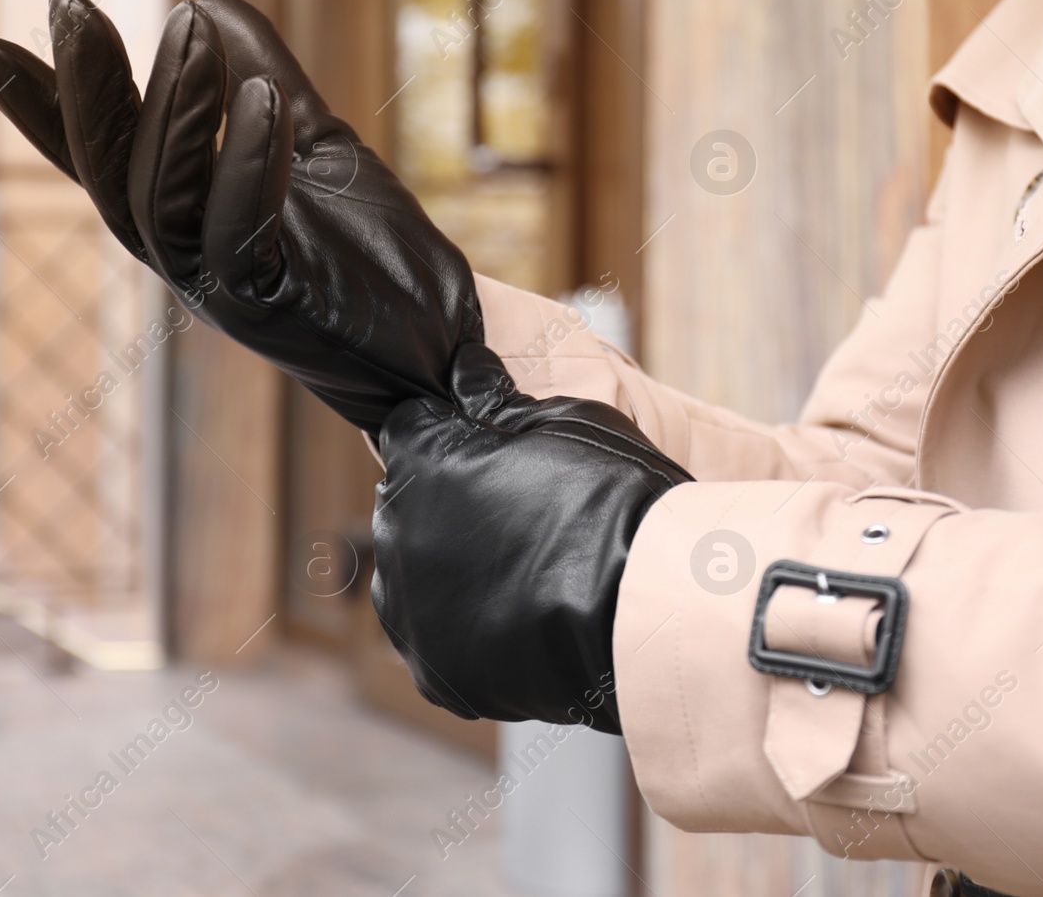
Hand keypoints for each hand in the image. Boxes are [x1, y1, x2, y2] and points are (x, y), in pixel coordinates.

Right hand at [0, 0, 481, 432]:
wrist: (442, 341)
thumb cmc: (374, 253)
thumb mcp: (316, 145)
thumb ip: (265, 80)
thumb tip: (207, 1)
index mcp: (185, 218)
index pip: (100, 155)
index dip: (39, 105)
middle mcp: (185, 256)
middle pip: (108, 173)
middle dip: (85, 88)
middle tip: (66, 0)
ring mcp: (220, 286)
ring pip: (160, 199)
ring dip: (171, 109)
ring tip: (186, 30)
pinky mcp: (271, 304)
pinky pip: (238, 231)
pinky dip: (244, 161)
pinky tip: (259, 97)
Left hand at [371, 343, 692, 733]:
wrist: (647, 611)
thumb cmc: (613, 499)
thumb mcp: (564, 420)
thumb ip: (494, 397)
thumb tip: (461, 368)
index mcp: (418, 462)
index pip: (410, 430)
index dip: (453, 434)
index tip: (494, 449)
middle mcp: (395, 536)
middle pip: (409, 506)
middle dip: (450, 502)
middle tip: (524, 513)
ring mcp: (412, 613)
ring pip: (419, 577)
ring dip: (453, 570)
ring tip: (527, 573)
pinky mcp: (438, 674)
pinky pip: (442, 642)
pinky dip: (471, 633)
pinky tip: (523, 621)